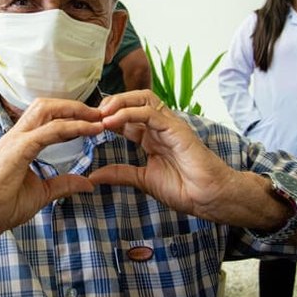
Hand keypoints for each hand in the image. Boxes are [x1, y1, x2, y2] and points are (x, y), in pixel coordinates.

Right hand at [0, 98, 102, 242]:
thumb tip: (87, 182)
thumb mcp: (41, 194)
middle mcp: (16, 135)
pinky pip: (50, 131)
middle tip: (100, 114)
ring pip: (47, 109)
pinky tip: (90, 130)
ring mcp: (15, 140)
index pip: (46, 117)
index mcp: (19, 143)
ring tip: (98, 118)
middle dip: (75, 106)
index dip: (71, 115)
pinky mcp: (18, 149)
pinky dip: (73, 127)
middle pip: (47, 105)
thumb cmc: (1, 207)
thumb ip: (62, 184)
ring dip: (75, 111)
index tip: (94, 121)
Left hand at [88, 90, 235, 218]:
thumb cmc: (184, 189)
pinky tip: (112, 122)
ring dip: (119, 102)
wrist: (209, 198)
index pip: (127, 116)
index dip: (107, 116)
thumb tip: (94, 176)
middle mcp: (160, 126)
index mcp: (152, 136)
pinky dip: (129, 113)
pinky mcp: (176, 128)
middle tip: (92, 115)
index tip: (88, 125)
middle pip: (135, 99)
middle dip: (112, 103)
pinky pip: (150, 113)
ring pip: (143, 98)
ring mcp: (170, 125)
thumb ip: (120, 174)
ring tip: (101, 114)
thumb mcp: (143, 180)